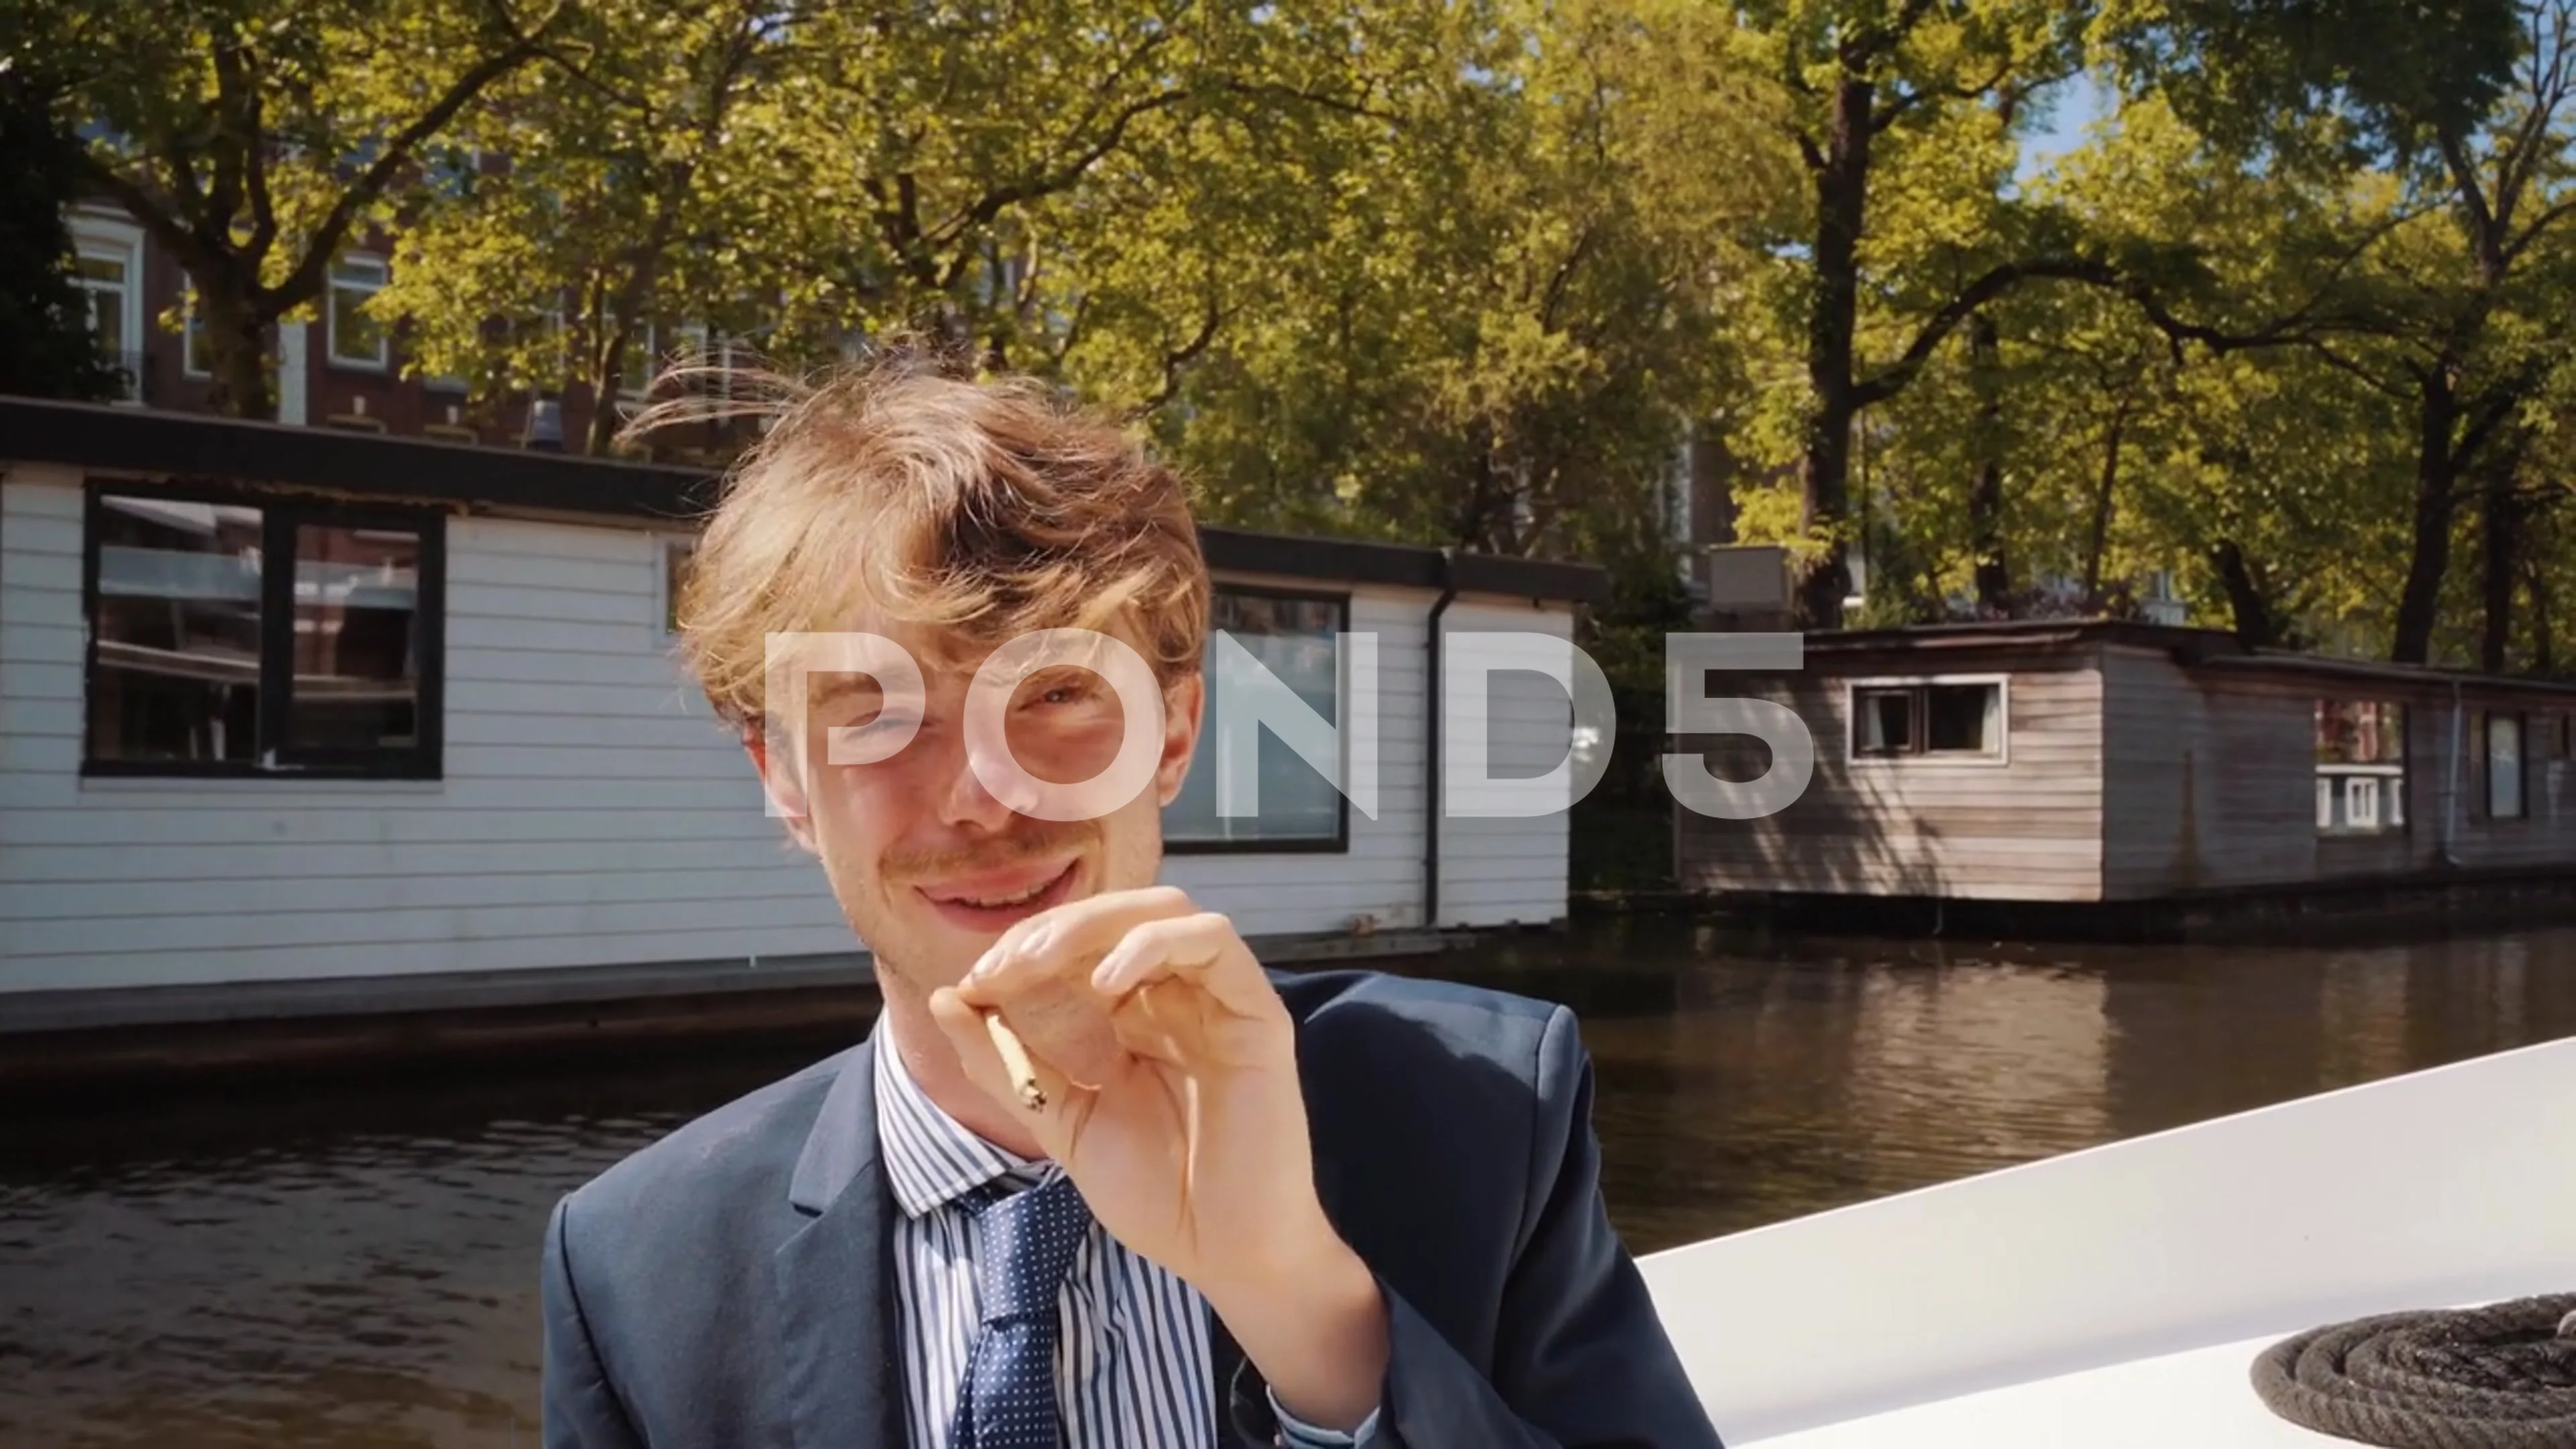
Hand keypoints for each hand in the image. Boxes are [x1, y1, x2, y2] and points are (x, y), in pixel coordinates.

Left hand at [928, 885, 1387, 1429]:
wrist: (1222, 1255)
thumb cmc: (1154, 1194)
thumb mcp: (1059, 1120)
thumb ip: (1006, 1062)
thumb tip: (946, 998)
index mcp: (1136, 1016)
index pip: (1080, 945)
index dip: (1023, 949)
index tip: (974, 984)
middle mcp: (1180, 997)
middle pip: (1121, 914)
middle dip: (1051, 928)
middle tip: (1001, 966)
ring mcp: (1220, 1002)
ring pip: (1168, 910)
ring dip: (1095, 924)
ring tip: (1040, 963)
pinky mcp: (1257, 1015)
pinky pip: (1214, 943)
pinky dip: (1154, 944)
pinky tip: (1107, 980)